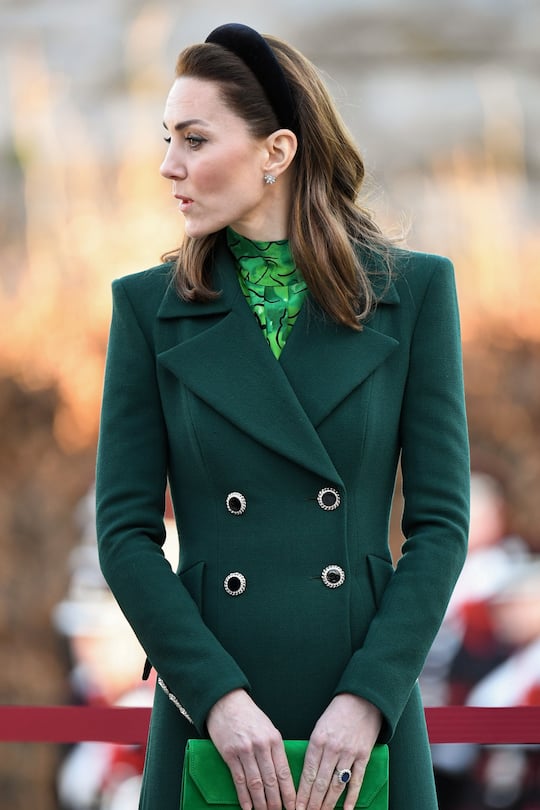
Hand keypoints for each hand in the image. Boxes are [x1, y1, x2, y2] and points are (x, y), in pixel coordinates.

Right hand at [207, 689, 295, 809]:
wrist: (226, 702)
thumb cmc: (249, 716)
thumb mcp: (268, 728)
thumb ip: (275, 749)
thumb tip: (281, 775)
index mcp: (274, 739)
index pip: (284, 771)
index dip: (289, 792)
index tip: (293, 806)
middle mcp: (261, 746)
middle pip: (270, 780)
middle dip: (276, 802)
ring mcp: (244, 750)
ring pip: (255, 783)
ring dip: (260, 802)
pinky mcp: (229, 754)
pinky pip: (238, 779)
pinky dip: (243, 796)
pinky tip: (247, 807)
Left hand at [296, 694, 381, 809]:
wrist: (362, 699)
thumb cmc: (337, 712)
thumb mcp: (320, 726)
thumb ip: (314, 748)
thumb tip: (308, 774)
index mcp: (318, 740)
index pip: (308, 773)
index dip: (302, 793)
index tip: (296, 807)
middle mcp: (333, 748)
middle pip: (321, 782)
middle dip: (312, 802)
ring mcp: (349, 753)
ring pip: (337, 784)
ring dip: (328, 803)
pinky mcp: (363, 755)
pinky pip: (356, 780)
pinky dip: (351, 797)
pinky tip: (345, 809)